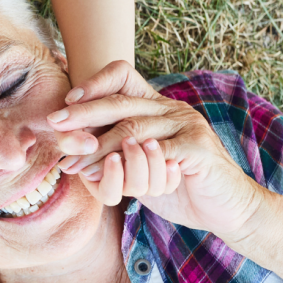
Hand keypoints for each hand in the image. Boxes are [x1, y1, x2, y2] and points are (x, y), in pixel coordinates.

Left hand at [48, 61, 267, 239]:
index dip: (94, 83)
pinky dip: (133, 165)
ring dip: (99, 149)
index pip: (123, 75)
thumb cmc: (178, 185)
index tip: (66, 103)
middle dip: (83, 114)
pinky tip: (114, 174)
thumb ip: (114, 153)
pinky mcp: (198, 148)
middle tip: (56, 126)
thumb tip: (71, 152)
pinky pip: (159, 153)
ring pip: (134, 129)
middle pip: (121, 102)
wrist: (226, 207)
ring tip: (76, 165)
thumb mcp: (140, 166)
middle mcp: (172, 109)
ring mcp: (188, 125)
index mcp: (157, 105)